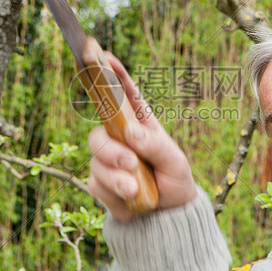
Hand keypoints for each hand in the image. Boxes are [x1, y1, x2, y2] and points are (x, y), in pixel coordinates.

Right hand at [87, 53, 195, 222]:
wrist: (167, 216)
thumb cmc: (174, 178)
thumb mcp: (174, 161)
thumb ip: (155, 146)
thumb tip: (131, 133)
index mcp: (139, 122)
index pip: (121, 93)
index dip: (110, 72)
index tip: (101, 54)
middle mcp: (119, 137)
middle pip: (98, 133)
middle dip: (111, 150)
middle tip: (131, 162)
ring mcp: (107, 160)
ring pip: (96, 161)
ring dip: (116, 176)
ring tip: (135, 187)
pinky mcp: (100, 183)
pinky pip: (96, 184)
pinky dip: (114, 192)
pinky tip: (131, 197)